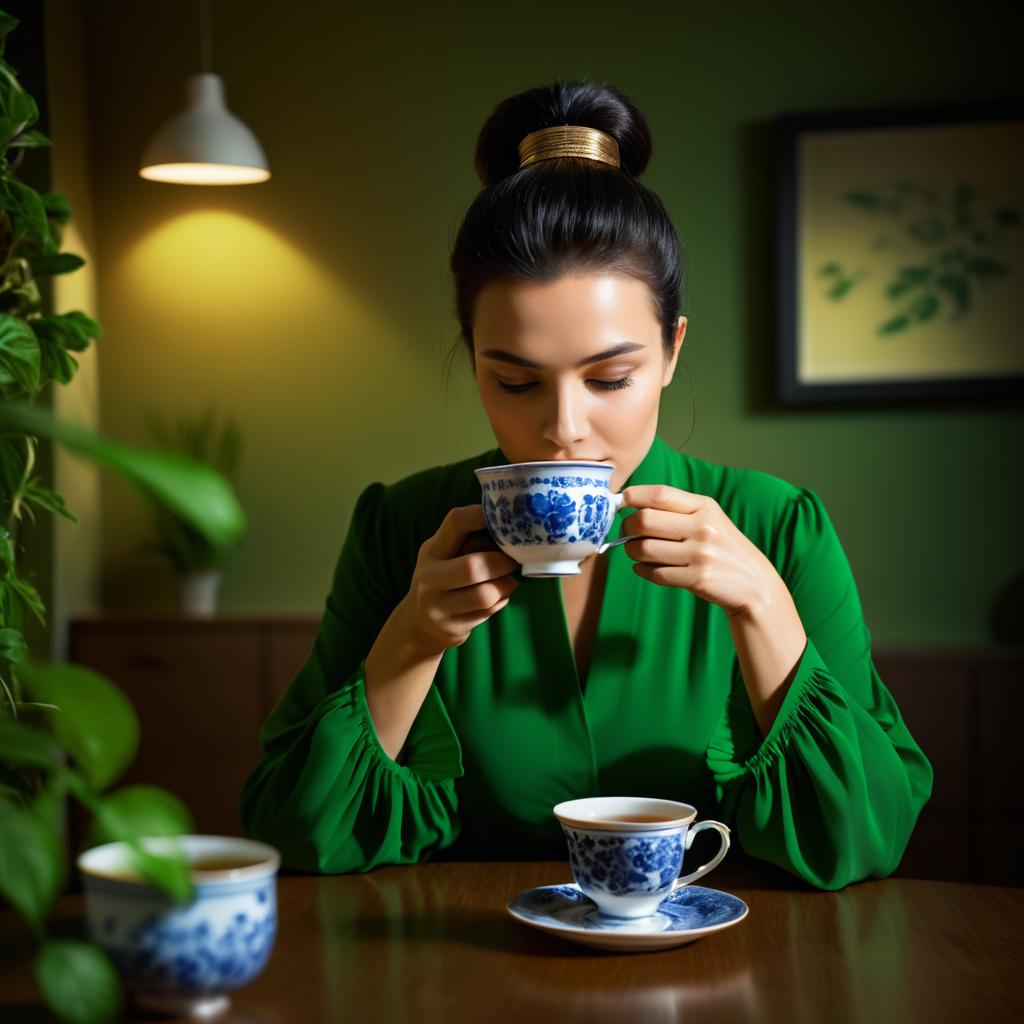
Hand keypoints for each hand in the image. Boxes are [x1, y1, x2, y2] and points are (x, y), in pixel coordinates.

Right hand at [401, 504, 519, 654]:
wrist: (418, 623)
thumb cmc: (442, 579)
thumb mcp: (444, 554)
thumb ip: (469, 539)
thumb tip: (511, 524)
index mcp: (431, 551)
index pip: (456, 522)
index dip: (483, 516)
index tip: (504, 518)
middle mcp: (428, 578)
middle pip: (474, 566)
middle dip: (502, 562)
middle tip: (513, 561)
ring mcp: (437, 607)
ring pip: (486, 594)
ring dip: (506, 585)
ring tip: (509, 580)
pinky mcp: (450, 628)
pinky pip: (487, 613)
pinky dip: (501, 602)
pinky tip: (499, 596)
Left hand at [619, 485, 782, 617]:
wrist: (755, 584)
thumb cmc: (722, 549)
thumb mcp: (709, 520)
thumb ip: (677, 510)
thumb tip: (629, 506)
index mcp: (704, 506)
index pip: (659, 494)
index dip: (632, 496)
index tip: (619, 503)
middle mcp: (703, 527)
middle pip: (644, 521)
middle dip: (627, 528)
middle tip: (626, 534)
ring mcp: (701, 554)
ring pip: (644, 549)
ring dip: (632, 552)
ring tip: (636, 552)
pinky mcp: (698, 578)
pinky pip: (655, 573)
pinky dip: (642, 571)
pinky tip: (644, 568)